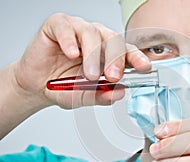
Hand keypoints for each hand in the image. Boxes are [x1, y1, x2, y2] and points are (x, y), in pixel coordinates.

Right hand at [13, 13, 149, 108]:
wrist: (36, 85)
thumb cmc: (63, 86)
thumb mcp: (84, 96)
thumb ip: (101, 95)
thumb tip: (119, 93)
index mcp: (108, 54)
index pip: (127, 51)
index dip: (137, 58)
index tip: (144, 68)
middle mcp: (96, 39)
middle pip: (114, 40)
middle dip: (116, 58)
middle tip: (113, 76)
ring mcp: (78, 30)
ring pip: (93, 33)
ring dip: (93, 55)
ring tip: (89, 74)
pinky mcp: (58, 26)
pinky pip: (66, 27)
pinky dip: (70, 40)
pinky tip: (72, 54)